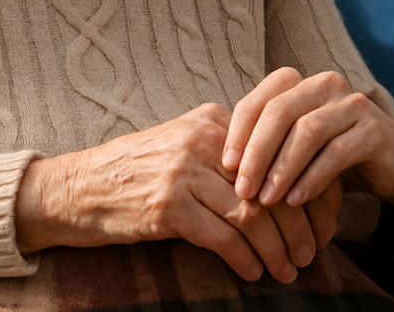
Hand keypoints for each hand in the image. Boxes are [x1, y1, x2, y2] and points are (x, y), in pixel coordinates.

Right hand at [16, 103, 338, 282]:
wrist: (73, 189)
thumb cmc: (133, 174)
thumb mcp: (181, 146)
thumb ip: (224, 155)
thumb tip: (280, 186)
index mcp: (211, 121)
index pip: (276, 154)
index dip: (305, 191)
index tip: (320, 220)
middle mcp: (200, 140)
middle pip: (270, 185)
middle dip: (297, 224)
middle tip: (311, 251)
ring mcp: (183, 171)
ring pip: (252, 214)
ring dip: (276, 248)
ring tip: (288, 270)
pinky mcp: (168, 206)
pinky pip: (223, 236)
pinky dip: (244, 259)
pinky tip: (253, 272)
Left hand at [223, 68, 393, 208]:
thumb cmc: (340, 156)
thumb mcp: (301, 146)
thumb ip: (270, 143)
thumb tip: (220, 165)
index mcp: (304, 84)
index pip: (260, 99)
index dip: (239, 131)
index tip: (224, 165)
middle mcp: (327, 85)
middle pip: (280, 112)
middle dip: (256, 153)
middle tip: (241, 189)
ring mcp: (353, 105)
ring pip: (307, 131)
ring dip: (282, 168)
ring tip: (266, 199)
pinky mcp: (374, 130)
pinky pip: (336, 153)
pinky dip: (312, 178)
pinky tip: (297, 200)